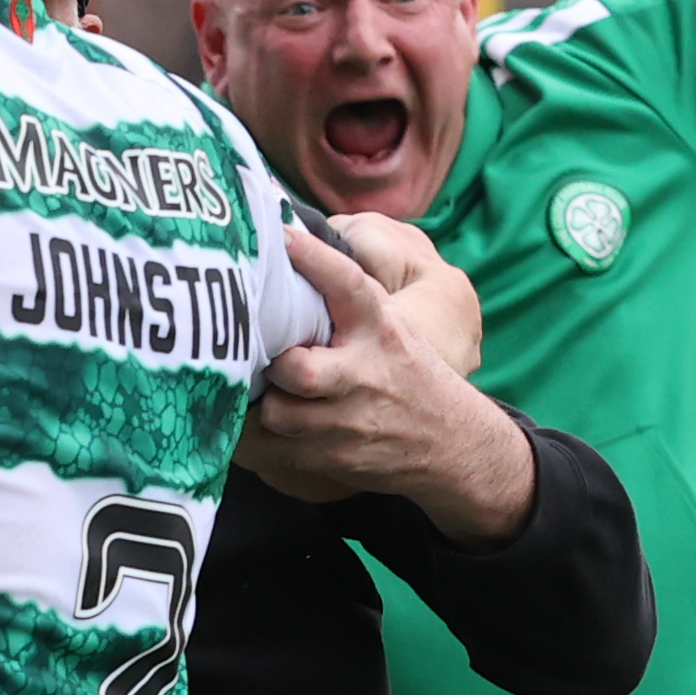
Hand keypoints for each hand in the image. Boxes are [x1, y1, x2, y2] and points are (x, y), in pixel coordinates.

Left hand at [236, 225, 533, 541]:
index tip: (283, 236)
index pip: (349, 285)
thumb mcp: (391, 328)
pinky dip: (250, 442)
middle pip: (301, 371)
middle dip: (274, 366)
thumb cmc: (406, 373)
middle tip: (260, 357)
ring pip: (280, 415)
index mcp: (381, 329)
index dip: (314, 259)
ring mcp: (352, 421)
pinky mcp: (336, 458)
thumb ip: (347, 299)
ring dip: (258, 404)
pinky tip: (243, 426)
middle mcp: (367, 373)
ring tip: (248, 391)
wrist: (452, 442)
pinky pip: (273, 452)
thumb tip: (286, 245)